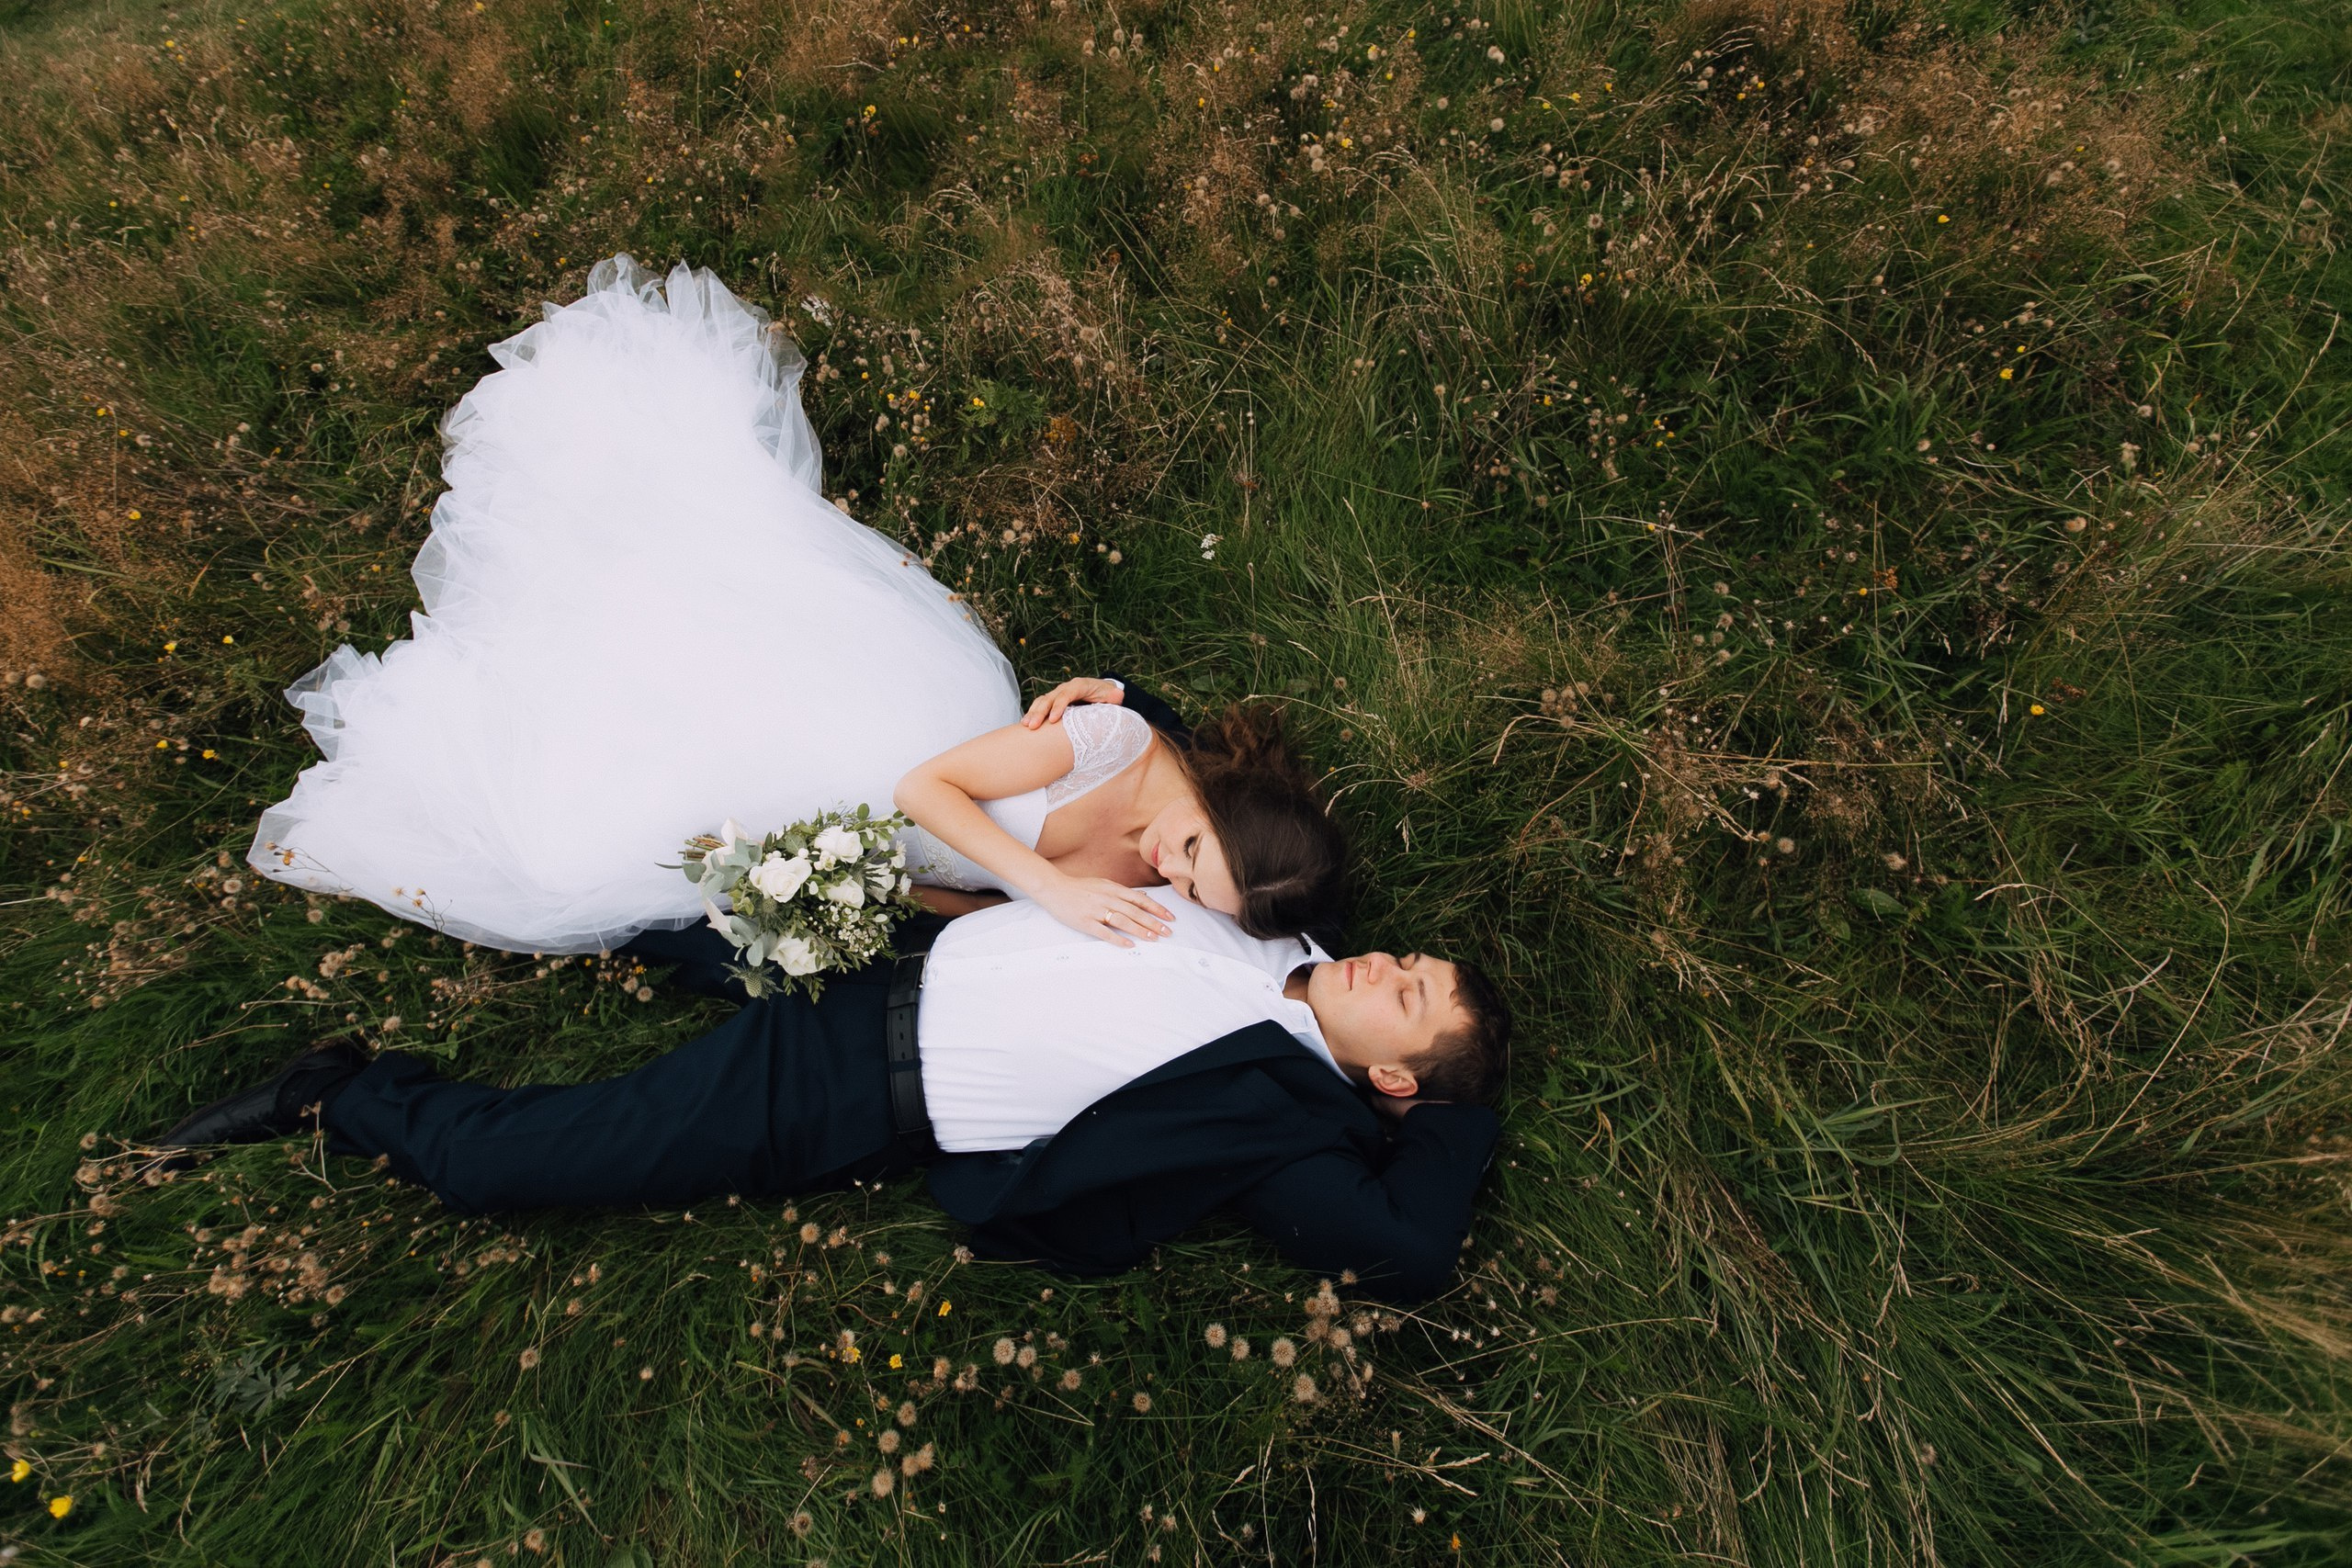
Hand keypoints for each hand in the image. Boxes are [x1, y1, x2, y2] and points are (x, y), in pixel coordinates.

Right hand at [1022, 676, 1124, 728]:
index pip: (1066, 695)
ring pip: (1042, 701)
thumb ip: (1114, 696)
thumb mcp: (1113, 695)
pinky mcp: (1053, 702)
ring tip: (1025, 725)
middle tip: (1032, 726)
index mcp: (1079, 686)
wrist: (1102, 691)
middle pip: (1050, 698)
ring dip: (1033, 712)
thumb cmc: (1107, 695)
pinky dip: (1032, 713)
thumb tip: (1117, 695)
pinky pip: (1040, 705)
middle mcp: (1065, 688)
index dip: (1058, 706)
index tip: (1052, 720)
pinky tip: (1025, 725)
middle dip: (1040, 711)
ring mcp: (1058, 694)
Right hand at [1031, 873, 1172, 945]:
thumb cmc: (1079, 887)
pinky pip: (1104, 932)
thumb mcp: (1103, 884)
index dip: (1157, 909)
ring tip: (1153, 938)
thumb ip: (1121, 891)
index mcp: (1112, 889)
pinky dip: (1118, 939)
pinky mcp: (1085, 922)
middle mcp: (1107, 898)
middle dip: (1153, 922)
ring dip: (1140, 930)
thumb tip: (1141, 897)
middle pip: (1135, 911)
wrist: (1054, 888)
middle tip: (1168, 932)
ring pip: (1123, 921)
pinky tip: (1129, 945)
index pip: (1140, 899)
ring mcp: (1096, 910)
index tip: (1170, 917)